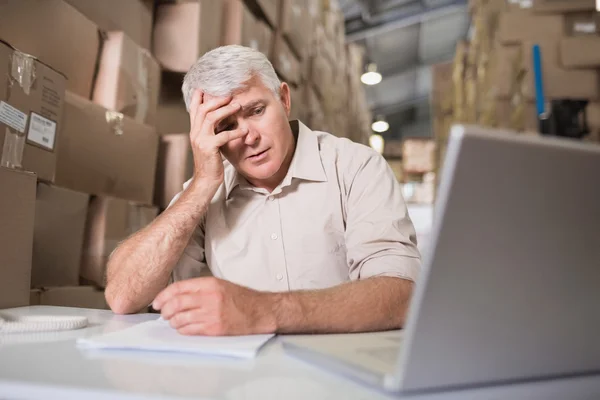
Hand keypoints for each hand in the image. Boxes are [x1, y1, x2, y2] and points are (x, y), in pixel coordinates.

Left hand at [152, 277, 276, 335]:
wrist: (260, 312)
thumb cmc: (241, 299)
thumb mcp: (220, 285)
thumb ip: (200, 289)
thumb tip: (175, 296)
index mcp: (210, 284)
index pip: (178, 288)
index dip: (163, 296)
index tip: (156, 302)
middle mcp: (210, 298)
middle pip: (176, 304)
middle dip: (165, 311)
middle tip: (163, 314)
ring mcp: (212, 314)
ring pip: (180, 319)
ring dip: (173, 322)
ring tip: (174, 322)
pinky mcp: (215, 329)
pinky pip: (190, 330)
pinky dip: (182, 330)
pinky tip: (184, 328)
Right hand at [188, 90, 246, 184]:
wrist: (205, 181)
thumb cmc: (210, 163)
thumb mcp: (208, 144)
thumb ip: (211, 131)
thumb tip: (220, 120)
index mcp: (194, 131)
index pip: (194, 108)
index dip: (200, 96)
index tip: (208, 87)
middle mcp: (195, 133)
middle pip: (203, 109)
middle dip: (217, 100)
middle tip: (231, 96)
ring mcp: (200, 140)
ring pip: (211, 118)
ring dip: (225, 110)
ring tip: (238, 106)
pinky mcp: (209, 149)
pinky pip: (222, 136)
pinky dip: (234, 132)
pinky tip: (244, 130)